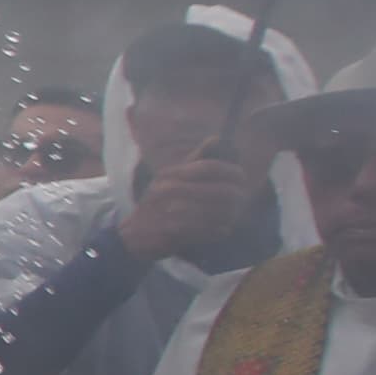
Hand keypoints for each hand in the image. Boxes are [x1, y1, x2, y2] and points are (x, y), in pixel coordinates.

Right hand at [119, 152, 257, 258]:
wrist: (132, 236)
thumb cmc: (156, 204)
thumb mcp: (170, 177)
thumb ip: (196, 160)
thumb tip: (218, 138)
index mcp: (170, 175)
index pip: (208, 167)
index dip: (230, 171)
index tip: (241, 176)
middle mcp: (169, 190)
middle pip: (217, 190)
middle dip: (236, 195)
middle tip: (242, 198)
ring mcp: (170, 212)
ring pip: (216, 212)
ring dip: (229, 215)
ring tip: (234, 215)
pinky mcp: (172, 233)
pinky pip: (206, 231)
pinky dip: (218, 231)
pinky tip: (222, 230)